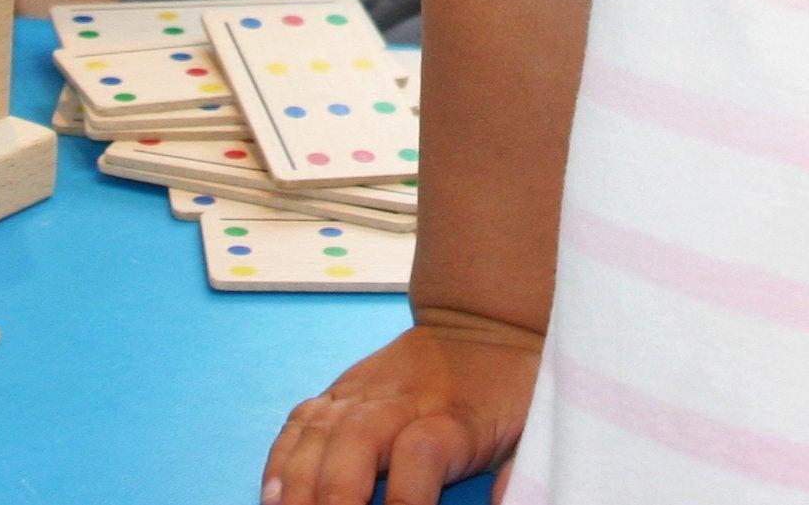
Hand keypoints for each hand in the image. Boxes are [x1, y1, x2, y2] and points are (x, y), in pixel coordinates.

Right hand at [262, 317, 540, 504]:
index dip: (407, 500)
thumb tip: (504, 503)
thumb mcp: (536, 423)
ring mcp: (361, 392)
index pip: (421, 455)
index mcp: (452, 415)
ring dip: (297, 485)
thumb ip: (522, 471)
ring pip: (317, 434)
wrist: (481, 321)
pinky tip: (272, 497)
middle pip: (353, 443)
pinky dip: (280, 460)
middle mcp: (398, 400)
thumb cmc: (512, 385)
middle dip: (333, 497)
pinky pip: (299, 422)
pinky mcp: (340, 390)